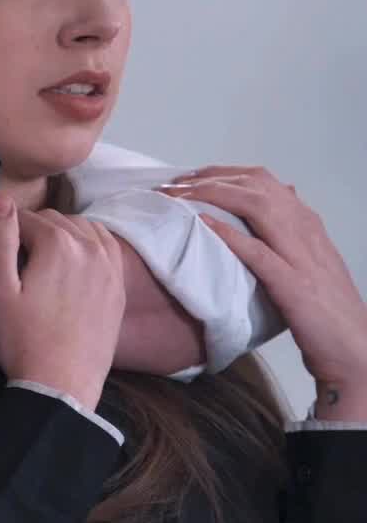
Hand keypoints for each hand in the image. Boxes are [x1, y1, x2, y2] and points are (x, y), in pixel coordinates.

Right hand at [0, 193, 125, 410]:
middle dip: (33, 233)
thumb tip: (1, 200)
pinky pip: (105, 247)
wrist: (61, 385)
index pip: (24, 218)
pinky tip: (74, 264)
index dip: (5, 232)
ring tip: (43, 264)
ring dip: (62, 237)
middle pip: (54, 220)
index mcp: (57, 243)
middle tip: (16, 262)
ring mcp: (109, 265)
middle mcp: (89, 246)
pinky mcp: (118, 285)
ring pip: (82, 229)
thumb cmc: (23, 341)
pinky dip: (88, 247)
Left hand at [161, 167, 366, 414]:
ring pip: (256, 205)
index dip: (222, 174)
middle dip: (211, 178)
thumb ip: (290, 238)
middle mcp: (305, 229)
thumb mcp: (308, 264)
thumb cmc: (326, 312)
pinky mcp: (294, 285)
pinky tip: (205, 225)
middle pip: (255, 185)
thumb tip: (270, 212)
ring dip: (213, 195)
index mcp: (306, 223)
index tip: (189, 178)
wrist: (355, 348)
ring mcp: (300, 255)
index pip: (262, 182)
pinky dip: (231, 235)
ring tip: (180, 196)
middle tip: (174, 183)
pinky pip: (259, 252)